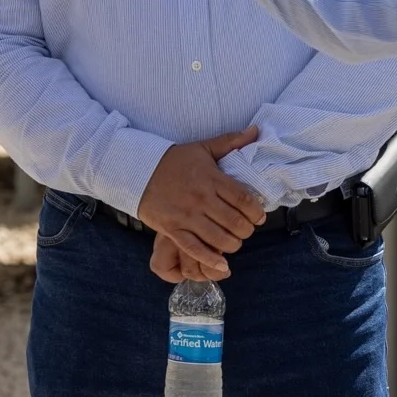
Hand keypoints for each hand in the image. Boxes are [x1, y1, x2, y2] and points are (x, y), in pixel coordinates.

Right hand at [136, 125, 265, 280]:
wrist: (137, 170)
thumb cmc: (173, 160)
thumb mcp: (202, 148)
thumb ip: (230, 141)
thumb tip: (256, 131)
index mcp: (211, 178)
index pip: (244, 200)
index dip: (256, 212)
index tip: (258, 216)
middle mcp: (201, 198)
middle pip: (235, 222)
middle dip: (246, 231)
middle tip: (245, 230)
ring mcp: (187, 215)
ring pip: (219, 238)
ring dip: (232, 244)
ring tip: (233, 242)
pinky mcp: (173, 229)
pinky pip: (195, 248)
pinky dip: (210, 259)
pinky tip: (221, 264)